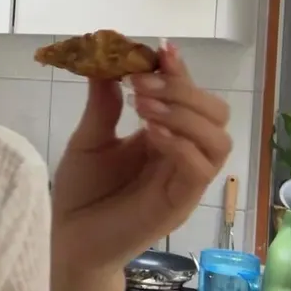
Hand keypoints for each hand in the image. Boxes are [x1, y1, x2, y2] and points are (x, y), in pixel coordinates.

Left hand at [50, 41, 231, 280]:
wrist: (72, 240)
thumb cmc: (83, 193)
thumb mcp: (89, 140)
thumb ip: (103, 105)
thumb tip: (105, 62)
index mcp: (163, 135)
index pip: (187, 96)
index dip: (180, 72)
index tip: (161, 49)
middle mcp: (182, 154)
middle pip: (216, 113)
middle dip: (184, 90)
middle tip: (142, 84)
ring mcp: (185, 179)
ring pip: (218, 139)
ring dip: (185, 115)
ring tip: (145, 107)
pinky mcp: (180, 202)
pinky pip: (201, 170)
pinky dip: (181, 145)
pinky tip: (151, 134)